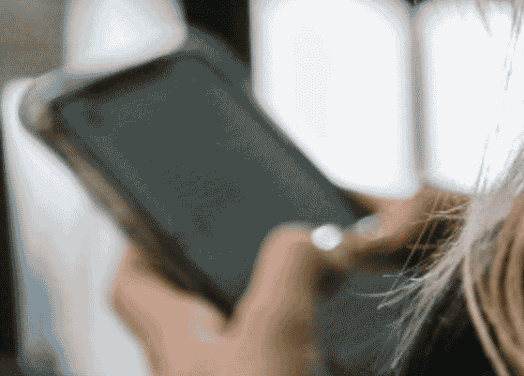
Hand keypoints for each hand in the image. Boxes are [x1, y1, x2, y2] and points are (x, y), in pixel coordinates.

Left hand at [110, 187, 462, 374]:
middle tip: (287, 230)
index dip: (146, 241)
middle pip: (199, 301)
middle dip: (242, 262)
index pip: (135, 283)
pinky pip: (280, 358)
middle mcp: (195, 368)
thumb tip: (309, 237)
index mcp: (177, 341)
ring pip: (245, 331)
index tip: (174, 209)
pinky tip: (342, 330)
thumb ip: (289, 268)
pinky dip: (308, 337)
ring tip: (329, 274)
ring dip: (285, 299)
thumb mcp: (274, 332)